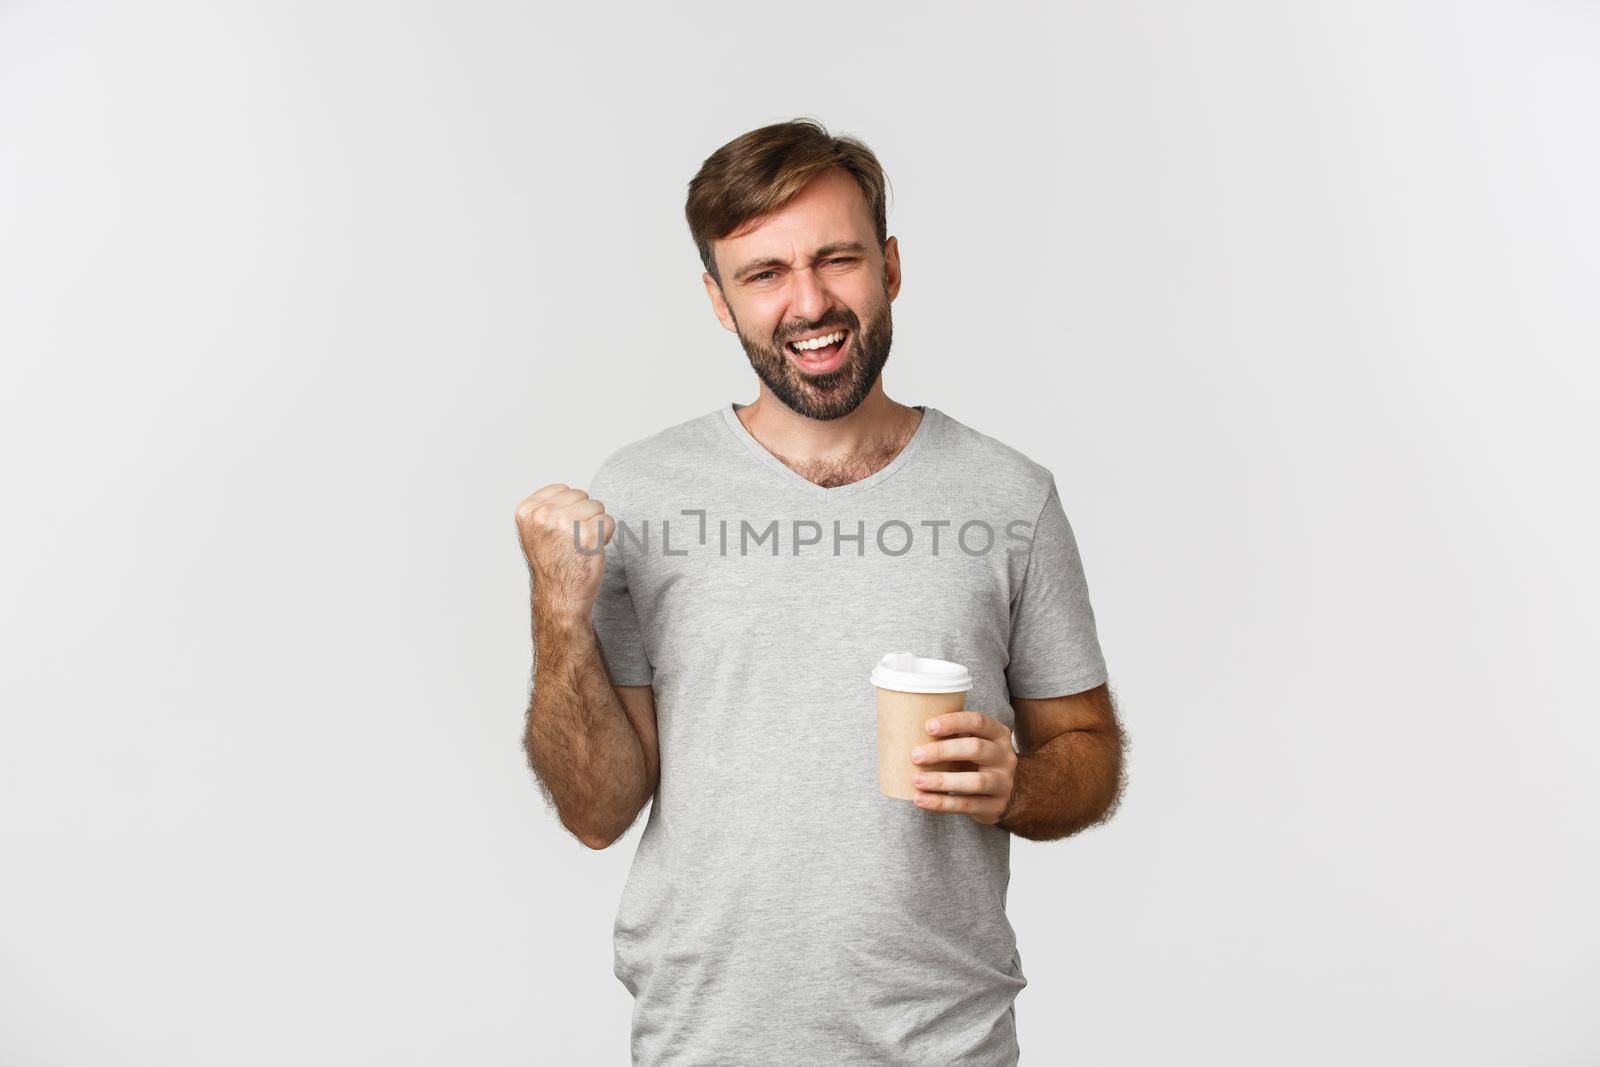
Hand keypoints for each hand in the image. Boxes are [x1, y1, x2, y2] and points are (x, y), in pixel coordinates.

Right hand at [514, 483, 615, 621]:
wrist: (560, 597)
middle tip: (572, 542)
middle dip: (583, 516)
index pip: (564, 490)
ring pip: (597, 507)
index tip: (560, 532)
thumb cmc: (553, 564)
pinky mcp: (587, 537)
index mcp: (527, 510)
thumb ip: (546, 507)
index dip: (569, 510)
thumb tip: (570, 491)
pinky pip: (609, 522)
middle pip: (582, 496)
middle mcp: (543, 515)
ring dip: (595, 526)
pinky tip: (591, 550)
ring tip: (581, 546)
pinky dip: (606, 536)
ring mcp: (564, 525)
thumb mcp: (535, 530)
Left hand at [909, 711, 1017, 824]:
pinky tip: (921, 799)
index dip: (954, 722)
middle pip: (976, 748)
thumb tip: (907, 726)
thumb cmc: (975, 762)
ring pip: (975, 781)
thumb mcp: (971, 743)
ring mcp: (1003, 783)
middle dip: (943, 751)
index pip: (979, 721)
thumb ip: (951, 735)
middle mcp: (1005, 757)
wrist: (1001, 795)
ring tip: (917, 780)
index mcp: (998, 735)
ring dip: (942, 780)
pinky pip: (967, 805)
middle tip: (915, 756)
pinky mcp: (995, 806)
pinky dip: (941, 802)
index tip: (928, 727)